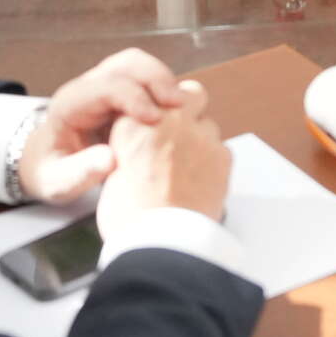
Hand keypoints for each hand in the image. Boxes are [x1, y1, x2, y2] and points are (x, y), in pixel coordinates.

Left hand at [14, 49, 191, 203]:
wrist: (46, 161)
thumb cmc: (51, 171)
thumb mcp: (55, 182)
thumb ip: (78, 173)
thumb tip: (109, 159)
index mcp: (69, 104)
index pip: (105, 87)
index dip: (133, 98)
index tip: (154, 120)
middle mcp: (89, 87)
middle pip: (126, 64)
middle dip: (156, 78)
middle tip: (180, 103)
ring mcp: (107, 85)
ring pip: (139, 64)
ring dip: (164, 79)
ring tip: (184, 104)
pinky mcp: (123, 91)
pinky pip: (147, 78)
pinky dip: (165, 89)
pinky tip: (178, 110)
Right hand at [96, 79, 231, 231]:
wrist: (162, 242)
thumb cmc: (131, 219)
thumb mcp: (112, 179)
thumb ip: (130, 155)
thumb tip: (139, 156)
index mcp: (134, 126)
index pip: (150, 100)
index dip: (156, 113)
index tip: (155, 126)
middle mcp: (169, 122)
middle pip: (190, 94)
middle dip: (188, 107)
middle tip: (180, 132)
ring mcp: (200, 136)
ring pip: (208, 123)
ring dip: (201, 139)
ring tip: (189, 168)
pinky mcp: (223, 154)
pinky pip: (222, 149)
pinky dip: (214, 161)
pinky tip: (202, 180)